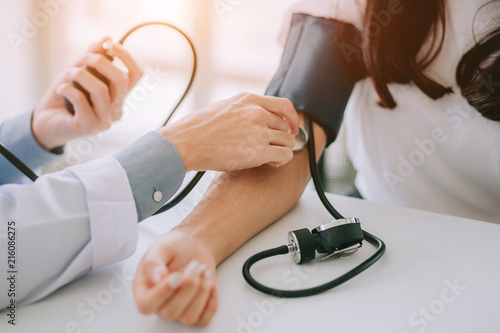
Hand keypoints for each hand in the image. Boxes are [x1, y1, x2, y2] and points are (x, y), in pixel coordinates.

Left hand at [32, 37, 142, 150]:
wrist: (46, 119)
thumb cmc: (64, 95)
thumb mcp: (78, 69)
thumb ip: (93, 55)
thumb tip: (107, 38)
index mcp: (119, 96)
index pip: (136, 75)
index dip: (126, 57)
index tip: (111, 44)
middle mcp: (117, 110)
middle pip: (121, 81)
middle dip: (101, 63)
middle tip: (83, 58)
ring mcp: (105, 121)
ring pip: (101, 91)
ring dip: (81, 75)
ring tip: (68, 73)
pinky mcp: (89, 127)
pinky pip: (82, 101)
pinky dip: (67, 89)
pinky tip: (60, 88)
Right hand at [133, 230, 217, 325]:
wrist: (194, 246)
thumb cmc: (175, 247)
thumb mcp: (162, 247)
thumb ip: (153, 262)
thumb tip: (154, 278)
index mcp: (144, 289)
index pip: (146, 305)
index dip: (162, 293)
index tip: (176, 276)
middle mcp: (159, 304)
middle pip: (171, 312)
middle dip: (188, 286)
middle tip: (194, 266)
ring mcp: (178, 309)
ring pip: (189, 317)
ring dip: (201, 292)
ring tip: (203, 270)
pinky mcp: (196, 310)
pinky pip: (204, 319)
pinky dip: (212, 303)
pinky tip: (212, 284)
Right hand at [159, 93, 299, 171]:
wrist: (186, 142)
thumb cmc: (198, 129)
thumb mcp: (224, 107)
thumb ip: (244, 110)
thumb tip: (258, 118)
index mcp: (249, 100)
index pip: (284, 105)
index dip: (292, 118)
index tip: (291, 128)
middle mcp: (256, 113)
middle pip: (285, 126)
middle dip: (282, 138)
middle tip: (273, 148)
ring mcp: (258, 132)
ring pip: (287, 141)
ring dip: (281, 150)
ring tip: (269, 157)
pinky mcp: (258, 152)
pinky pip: (284, 156)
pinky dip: (281, 161)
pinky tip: (270, 163)